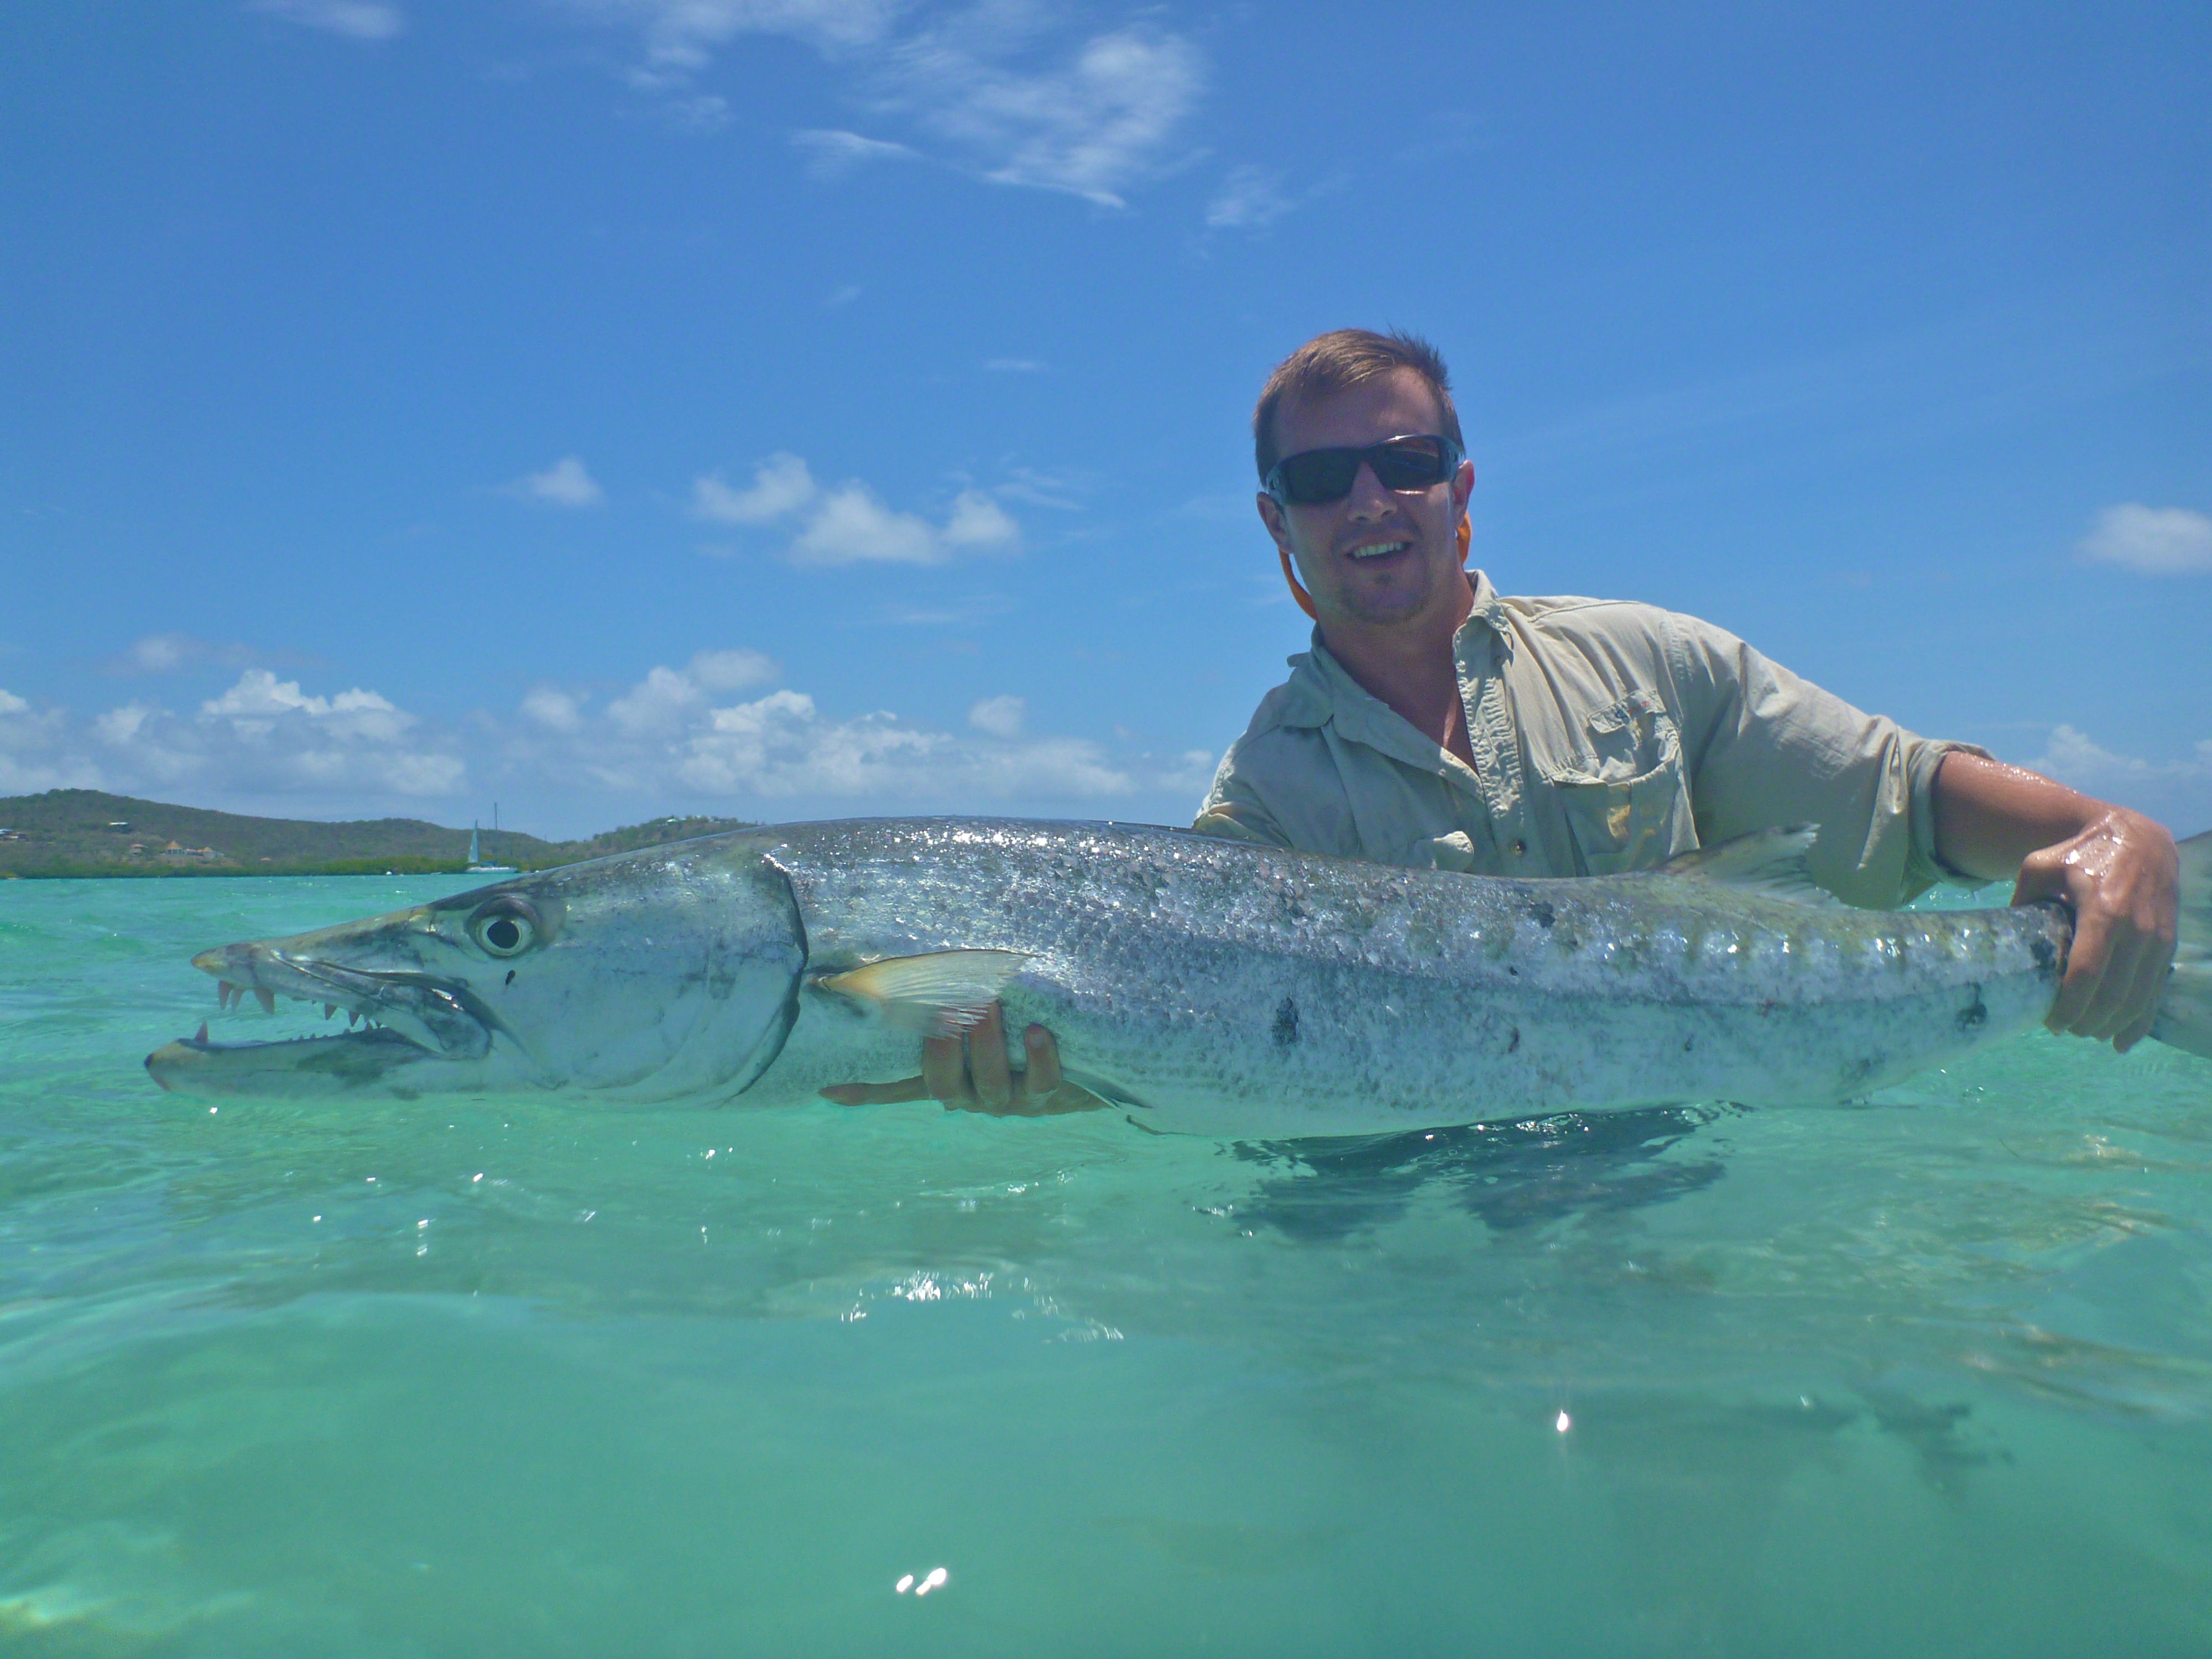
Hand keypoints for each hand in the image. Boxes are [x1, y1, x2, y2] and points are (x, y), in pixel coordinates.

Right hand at [819, 1001, 1106, 1115]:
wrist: (1082, 1062)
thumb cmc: (1016, 1033)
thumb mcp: (976, 1024)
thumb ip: (943, 1010)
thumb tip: (895, 989)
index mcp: (946, 1079)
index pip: (898, 1086)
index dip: (865, 1090)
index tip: (828, 1085)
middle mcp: (971, 1095)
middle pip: (943, 1084)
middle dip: (942, 1049)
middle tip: (944, 1012)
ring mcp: (1008, 1099)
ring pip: (989, 1084)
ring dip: (986, 1045)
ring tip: (988, 1006)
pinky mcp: (1046, 1095)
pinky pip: (1040, 1083)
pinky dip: (1039, 1059)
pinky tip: (1037, 1033)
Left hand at [2013, 807, 2178, 1052]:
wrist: (2141, 838)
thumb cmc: (2081, 853)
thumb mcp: (2040, 866)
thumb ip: (2021, 900)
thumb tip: (2002, 940)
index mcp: (2103, 911)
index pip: (2087, 972)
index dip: (2068, 1005)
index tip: (2050, 1022)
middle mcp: (2137, 929)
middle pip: (2112, 994)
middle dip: (2086, 1021)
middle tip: (2063, 1029)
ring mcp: (2158, 939)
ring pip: (2136, 999)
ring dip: (2110, 1025)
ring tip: (2085, 1032)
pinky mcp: (2168, 945)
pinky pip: (2155, 992)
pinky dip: (2139, 1021)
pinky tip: (2121, 1041)